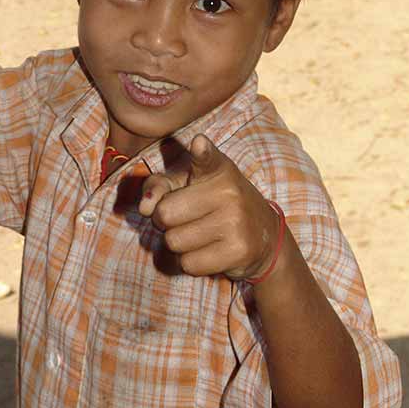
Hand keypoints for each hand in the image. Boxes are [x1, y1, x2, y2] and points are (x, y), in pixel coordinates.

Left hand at [139, 134, 279, 280]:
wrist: (264, 235)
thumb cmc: (212, 204)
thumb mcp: (186, 185)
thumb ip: (158, 187)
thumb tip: (144, 207)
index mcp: (217, 168)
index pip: (206, 158)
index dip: (201, 151)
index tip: (199, 144)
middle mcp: (229, 191)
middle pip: (165, 214)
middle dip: (165, 221)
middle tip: (185, 218)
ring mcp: (236, 221)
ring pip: (174, 242)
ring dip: (178, 243)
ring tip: (199, 234)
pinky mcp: (239, 251)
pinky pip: (188, 264)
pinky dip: (190, 262)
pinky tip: (208, 251)